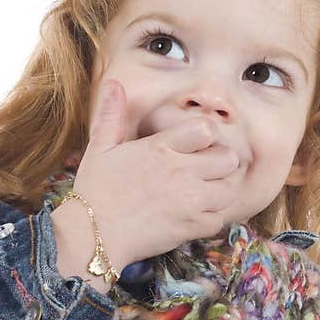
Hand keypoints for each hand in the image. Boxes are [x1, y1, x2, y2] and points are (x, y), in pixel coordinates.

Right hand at [65, 78, 239, 270]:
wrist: (91, 235)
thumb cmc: (95, 190)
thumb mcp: (99, 147)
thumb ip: (112, 115)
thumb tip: (113, 84)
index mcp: (162, 147)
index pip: (207, 129)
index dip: (206, 136)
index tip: (196, 145)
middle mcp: (182, 171)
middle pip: (228, 159)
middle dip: (220, 163)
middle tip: (206, 171)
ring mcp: (190, 200)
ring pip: (228, 190)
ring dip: (218, 192)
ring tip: (201, 194)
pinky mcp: (190, 227)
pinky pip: (218, 220)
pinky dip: (210, 220)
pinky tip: (194, 217)